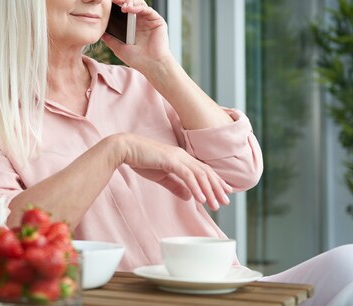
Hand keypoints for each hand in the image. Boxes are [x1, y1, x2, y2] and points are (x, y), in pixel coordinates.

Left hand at [101, 0, 171, 72]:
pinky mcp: (157, 20)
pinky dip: (139, 7)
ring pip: (139, 3)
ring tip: (123, 6)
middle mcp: (140, 21)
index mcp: (131, 26)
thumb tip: (98, 31)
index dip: (116, 5)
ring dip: (130, 2)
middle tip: (114, 0)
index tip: (107, 3)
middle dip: (122, 0)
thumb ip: (109, 38)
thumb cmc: (137, 59)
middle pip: (131, 3)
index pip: (123, 10)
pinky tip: (131, 10)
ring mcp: (149, 20)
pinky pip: (147, 9)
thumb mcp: (118, 47)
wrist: (151, 65)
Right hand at [118, 133, 232, 210]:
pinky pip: (187, 175)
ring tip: (215, 205)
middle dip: (217, 188)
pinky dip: (196, 187)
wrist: (126, 149)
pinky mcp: (170, 161)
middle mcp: (183, 156)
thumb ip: (176, 186)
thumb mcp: (161, 176)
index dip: (216, 181)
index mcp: (181, 158)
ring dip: (209, 191)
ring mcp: (177, 157)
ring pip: (199, 175)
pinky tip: (201, 199)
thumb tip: (189, 197)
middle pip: (206, 173)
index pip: (203, 170)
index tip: (225, 191)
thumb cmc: (141, 160)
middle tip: (226, 202)